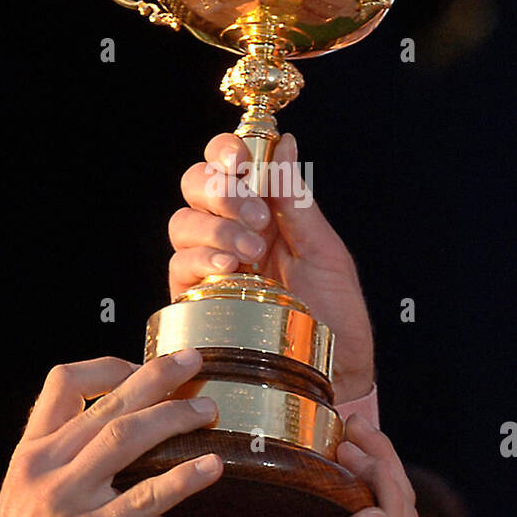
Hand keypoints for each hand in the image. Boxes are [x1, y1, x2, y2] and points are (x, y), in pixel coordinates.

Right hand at [0, 351, 221, 516]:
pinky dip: (181, 479)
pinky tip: (211, 467)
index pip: (64, 382)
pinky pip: (143, 499)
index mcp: (31, 451)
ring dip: (173, 418)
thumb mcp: (25, 494)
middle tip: (194, 360)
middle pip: (108, 404)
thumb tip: (101, 437)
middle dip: (156, 376)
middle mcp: (46, 466)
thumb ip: (59, 463)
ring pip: (126, 438)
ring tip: (207, 410)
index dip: (108, 368)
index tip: (140, 369)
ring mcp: (66, 500)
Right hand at [168, 132, 373, 400]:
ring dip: (215, 228)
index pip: (227, 164)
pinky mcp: (196, 302)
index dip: (225, 151)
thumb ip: (297, 201)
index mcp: (262, 213)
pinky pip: (180, 267)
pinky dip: (201, 260)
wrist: (336, 374)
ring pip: (182, 224)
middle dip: (219, 190)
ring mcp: (209, 266)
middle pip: (194, 186)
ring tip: (251, 252)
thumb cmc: (336, 317)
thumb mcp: (325, 253)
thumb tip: (284, 142)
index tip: (241, 159)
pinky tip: (227, 269)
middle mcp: (230, 233)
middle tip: (254, 214)